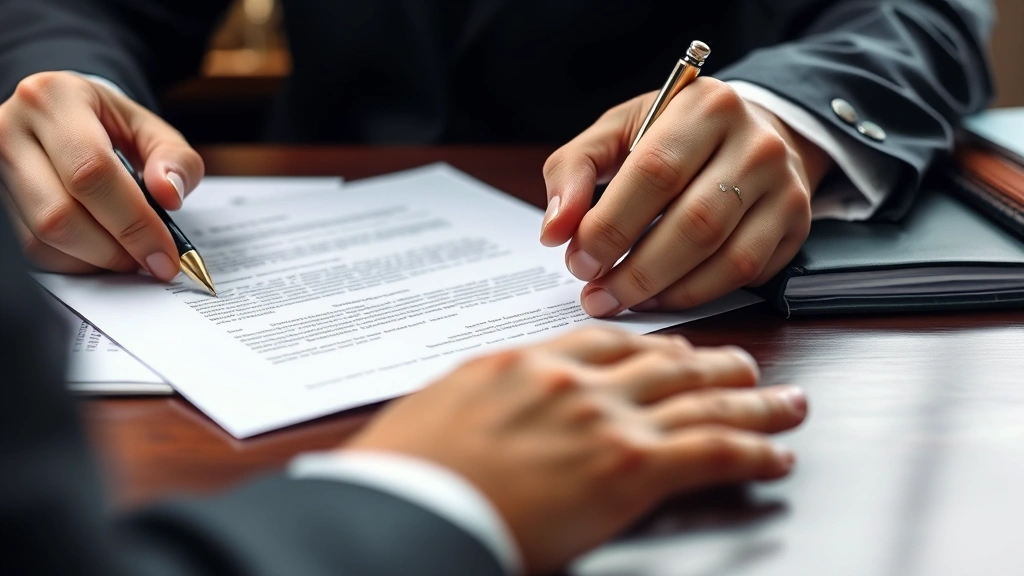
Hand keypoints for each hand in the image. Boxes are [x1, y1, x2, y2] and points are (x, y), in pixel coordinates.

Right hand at [0, 71, 203, 278]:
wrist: (63, 116)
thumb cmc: (109, 125)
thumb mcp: (150, 130)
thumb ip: (175, 159)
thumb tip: (169, 195)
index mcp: (55, 99)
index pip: (92, 172)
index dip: (133, 222)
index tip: (166, 253)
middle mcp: (10, 129)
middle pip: (60, 214)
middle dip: (115, 250)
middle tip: (151, 261)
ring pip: (41, 237)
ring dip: (95, 259)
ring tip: (128, 253)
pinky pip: (29, 248)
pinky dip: (72, 261)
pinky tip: (98, 250)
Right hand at [345, 327, 806, 573]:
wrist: (407, 505)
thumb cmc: (408, 469)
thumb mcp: (442, 410)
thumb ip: (492, 396)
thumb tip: (504, 404)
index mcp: (528, 363)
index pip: (609, 341)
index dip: (654, 344)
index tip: (676, 349)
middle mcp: (575, 381)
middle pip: (667, 362)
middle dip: (714, 365)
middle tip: (745, 366)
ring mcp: (605, 421)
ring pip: (702, 398)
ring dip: (753, 400)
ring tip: (784, 401)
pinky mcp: (629, 470)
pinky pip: (712, 450)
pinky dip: (753, 451)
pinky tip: (776, 455)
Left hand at [541, 77, 832, 315]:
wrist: (752, 134)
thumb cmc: (673, 136)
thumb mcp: (617, 133)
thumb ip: (574, 171)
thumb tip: (555, 230)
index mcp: (706, 106)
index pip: (654, 172)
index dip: (611, 225)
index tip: (577, 259)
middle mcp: (755, 144)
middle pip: (693, 222)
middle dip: (634, 269)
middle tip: (595, 292)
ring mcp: (784, 187)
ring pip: (722, 256)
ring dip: (662, 290)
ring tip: (619, 299)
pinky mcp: (796, 225)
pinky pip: (744, 274)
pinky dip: (694, 295)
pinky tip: (659, 296)